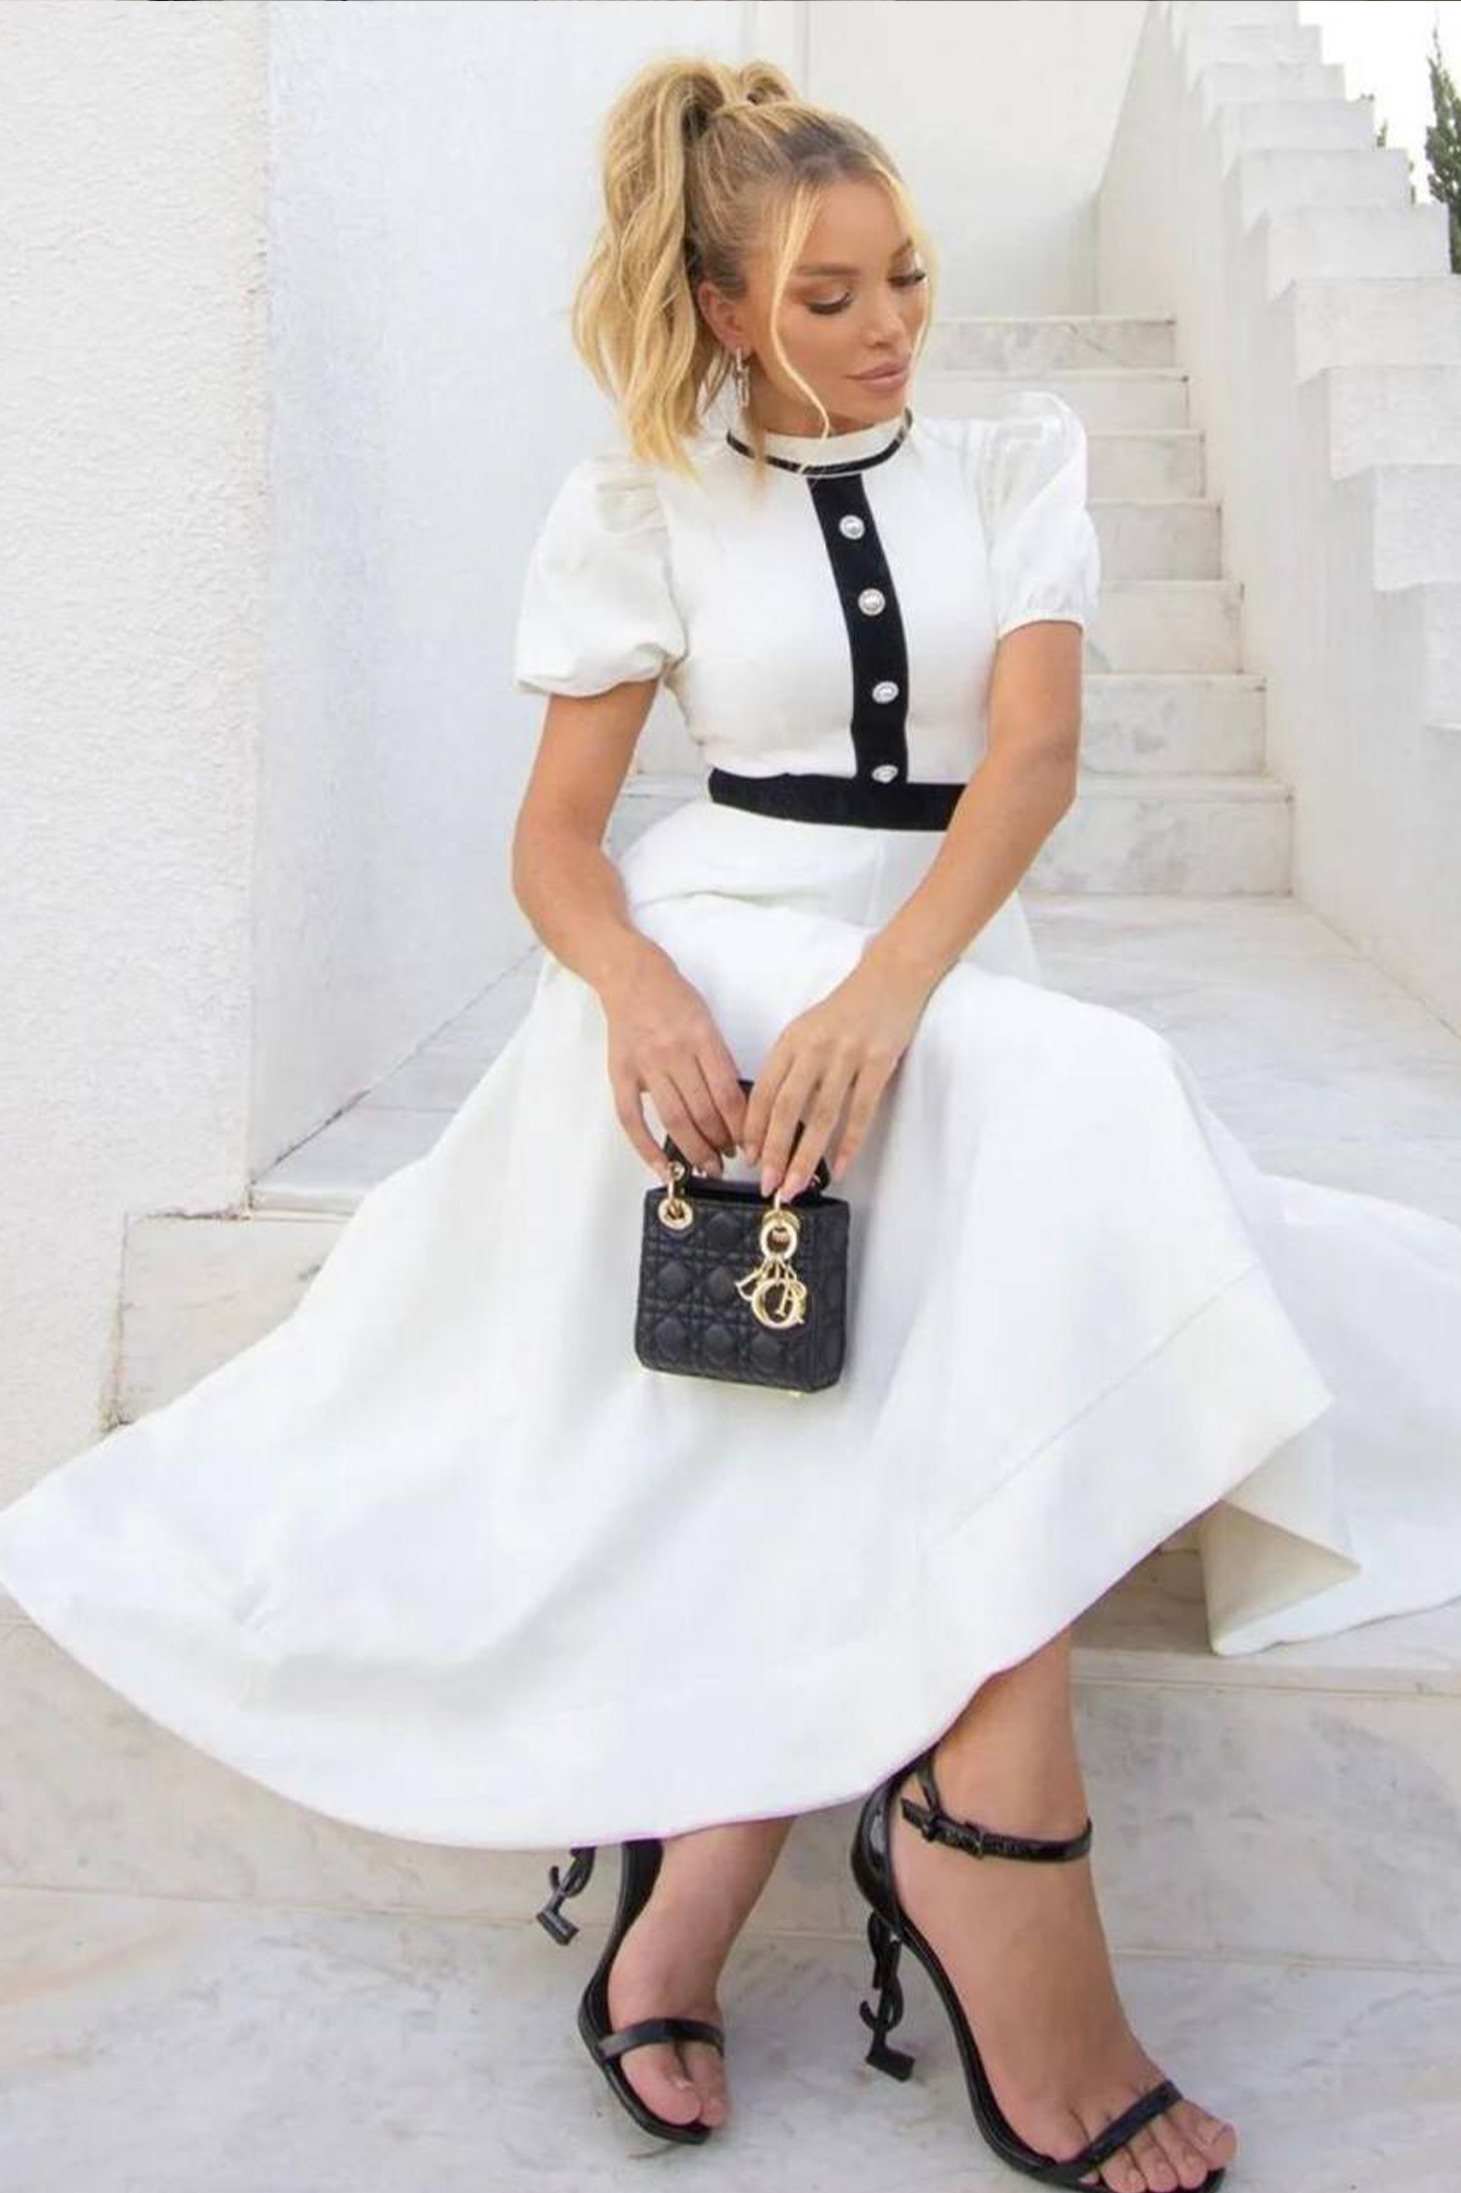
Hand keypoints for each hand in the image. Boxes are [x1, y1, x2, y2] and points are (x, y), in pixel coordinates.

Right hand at [598, 938, 747, 1182]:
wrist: (630, 976)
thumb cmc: (674, 998)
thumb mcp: (708, 1021)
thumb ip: (720, 1061)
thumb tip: (735, 1107)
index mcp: (702, 1038)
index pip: (727, 1094)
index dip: (740, 1127)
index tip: (749, 1144)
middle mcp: (674, 1052)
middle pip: (703, 1111)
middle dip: (720, 1143)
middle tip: (729, 1160)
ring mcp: (645, 1065)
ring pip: (674, 1119)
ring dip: (694, 1150)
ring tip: (707, 1167)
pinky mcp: (620, 1074)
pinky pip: (632, 1119)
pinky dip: (647, 1148)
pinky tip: (663, 1168)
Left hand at [741, 946, 936, 1198]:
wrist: (891, 977)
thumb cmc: (847, 1009)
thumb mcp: (807, 1030)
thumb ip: (790, 1067)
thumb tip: (772, 1119)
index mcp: (791, 1040)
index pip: (764, 1091)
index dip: (753, 1127)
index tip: (749, 1156)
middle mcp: (814, 1048)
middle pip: (787, 1108)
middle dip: (774, 1151)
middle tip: (767, 1183)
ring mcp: (847, 1055)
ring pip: (822, 1116)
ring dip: (807, 1156)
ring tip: (796, 1185)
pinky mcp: (878, 1062)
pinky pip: (860, 1111)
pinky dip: (849, 1143)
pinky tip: (840, 1167)